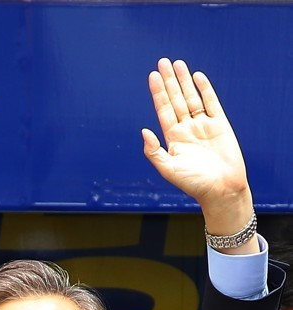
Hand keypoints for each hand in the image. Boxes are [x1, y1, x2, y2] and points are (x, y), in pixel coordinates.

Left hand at [143, 59, 256, 249]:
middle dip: (169, 81)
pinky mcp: (220, 125)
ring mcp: (203, 126)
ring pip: (191, 98)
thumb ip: (154, 151)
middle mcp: (187, 130)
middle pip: (176, 100)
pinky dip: (204, 89)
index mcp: (173, 139)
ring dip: (184, 81)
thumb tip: (144, 131)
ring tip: (177, 64)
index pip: (163, 110)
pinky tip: (197, 77)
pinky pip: (211, 103)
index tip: (153, 76)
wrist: (221, 190)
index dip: (158, 93)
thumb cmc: (194, 184)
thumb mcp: (168, 169)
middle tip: (162, 62)